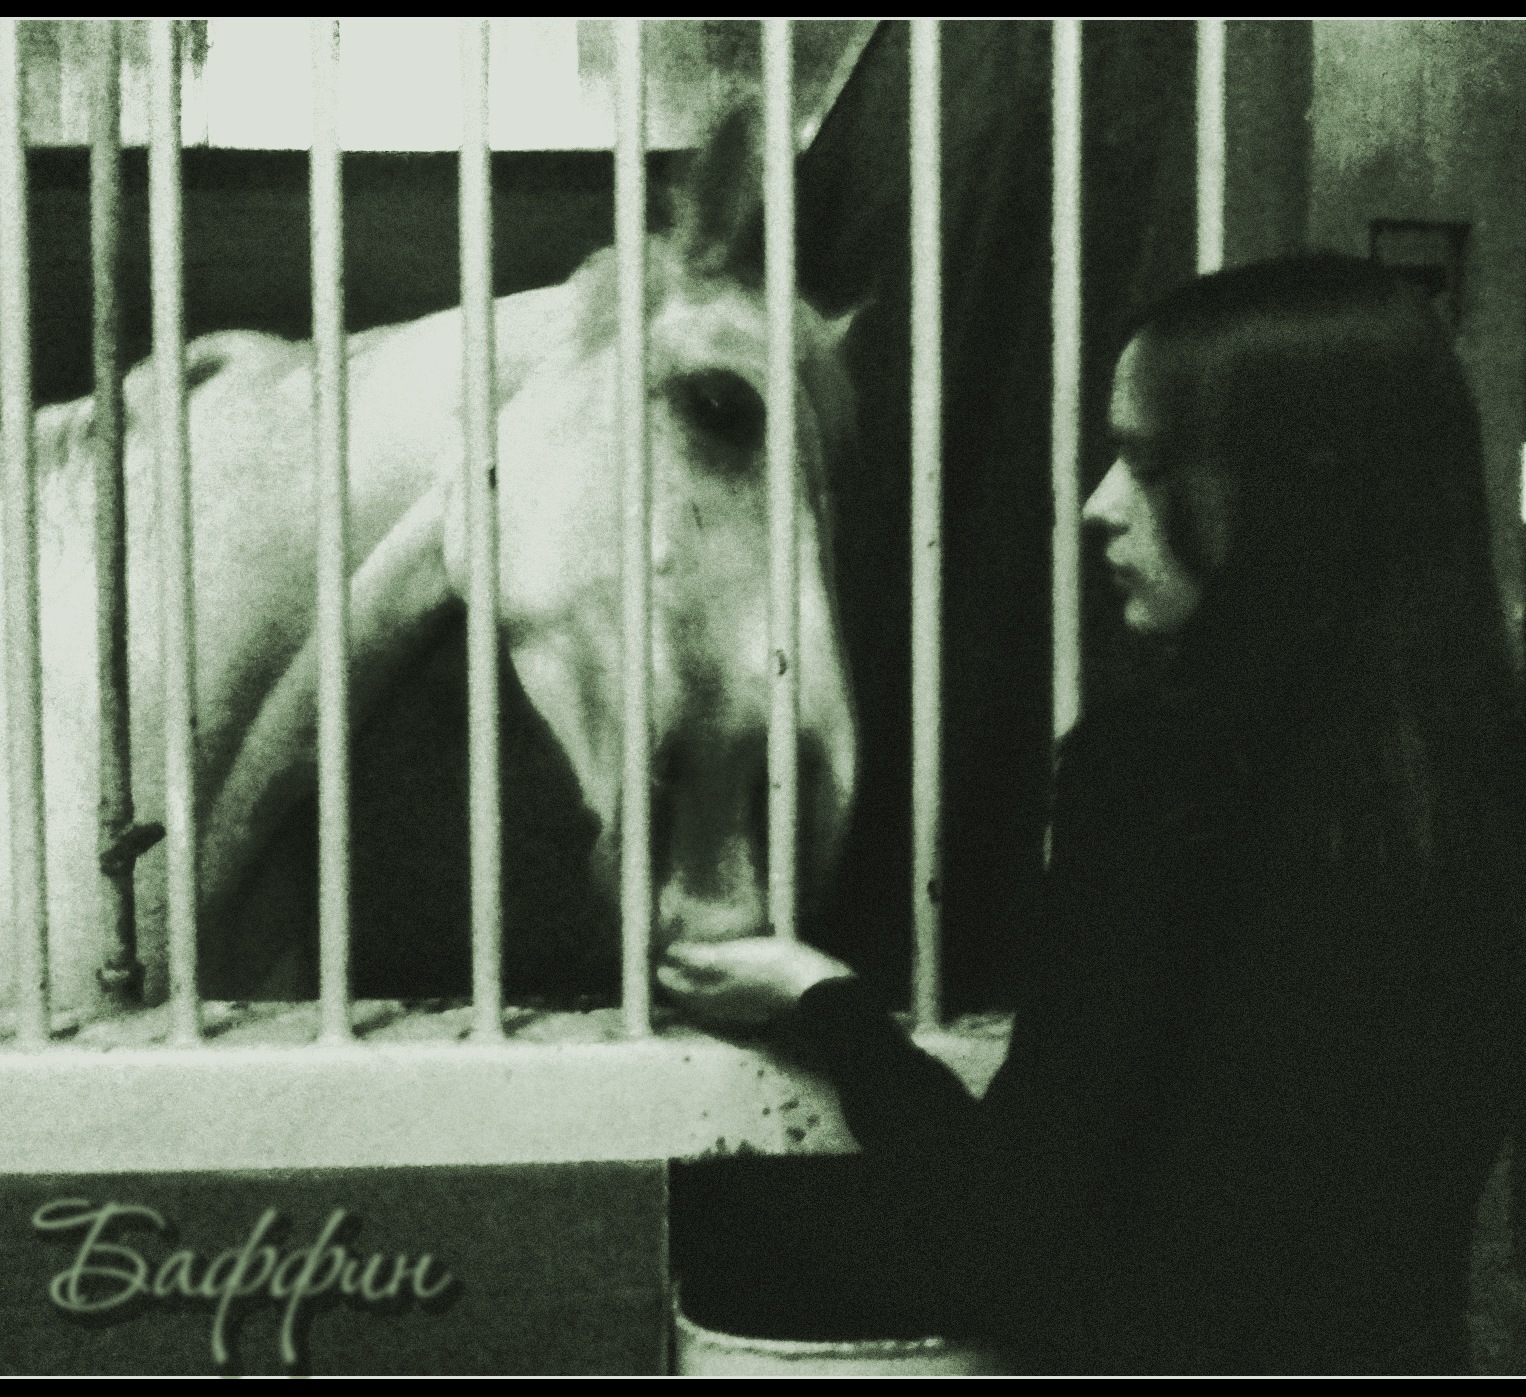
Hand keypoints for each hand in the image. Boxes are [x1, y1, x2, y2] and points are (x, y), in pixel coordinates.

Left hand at [656, 937, 854, 1028]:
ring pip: (710, 998)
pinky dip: (722, 984)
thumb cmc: (773, 971)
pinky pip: (731, 995)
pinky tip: (731, 974)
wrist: (818, 992)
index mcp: (710, 995)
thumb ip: (698, 958)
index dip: (664, 970)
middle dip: (678, 979)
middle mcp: (722, 1007)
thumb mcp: (731, 958)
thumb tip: (668, 956)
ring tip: (695, 964)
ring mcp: (743, 1008)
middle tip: (670, 958)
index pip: (676, 986)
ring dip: (699, 983)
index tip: (656, 955)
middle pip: (692, 995)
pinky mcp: (762, 1003)